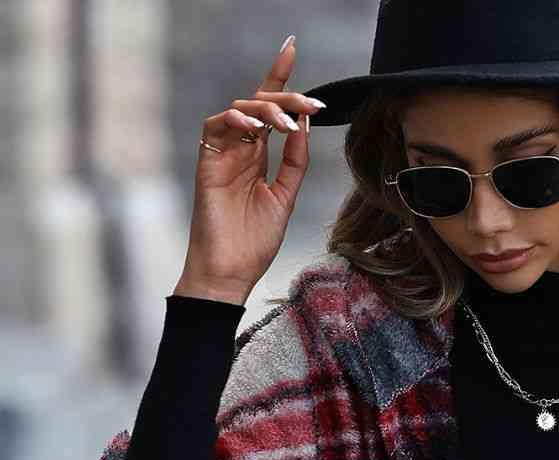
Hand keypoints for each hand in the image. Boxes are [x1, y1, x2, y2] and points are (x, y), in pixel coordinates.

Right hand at [175, 36, 323, 303]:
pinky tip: (256, 129)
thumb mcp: (285, 198)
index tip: (292, 48)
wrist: (230, 272)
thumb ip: (294, 162)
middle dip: (285, 95)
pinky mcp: (207, 162)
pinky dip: (236, 121)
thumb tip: (304, 125)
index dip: (280, 78)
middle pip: (259, 104)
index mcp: (258, 156)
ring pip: (240, 110)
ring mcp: (223, 154)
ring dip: (267, 110)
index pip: (269, 109)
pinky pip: (216, 125)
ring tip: (287, 123)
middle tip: (310, 102)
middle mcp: (240, 150)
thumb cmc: (253, 242)